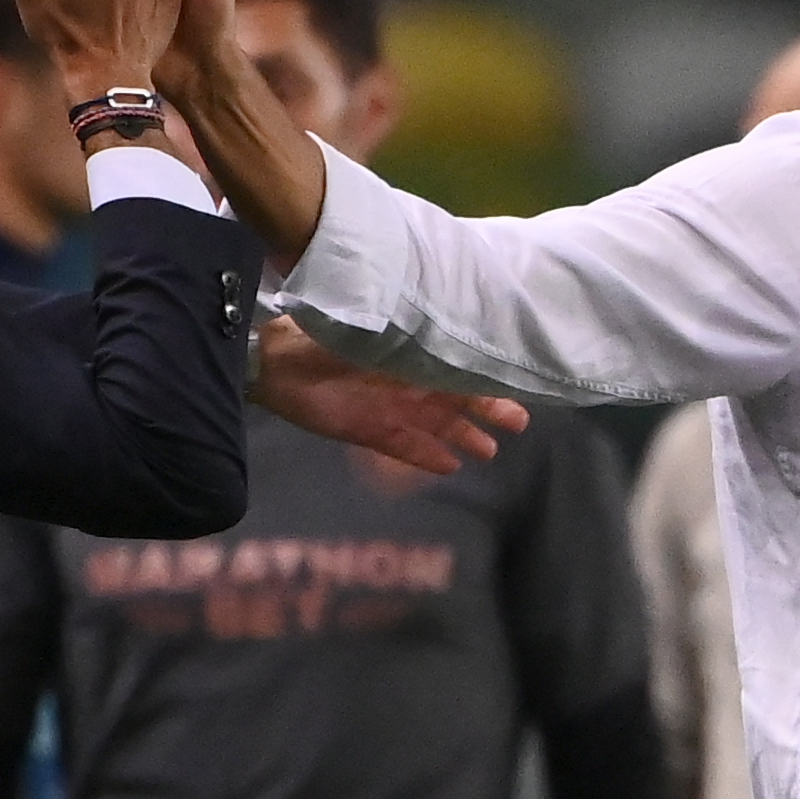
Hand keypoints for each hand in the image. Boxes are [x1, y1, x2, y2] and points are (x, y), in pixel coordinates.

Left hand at [255, 320, 526, 477]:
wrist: (281, 361)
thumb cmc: (332, 334)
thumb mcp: (380, 331)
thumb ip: (416, 339)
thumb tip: (456, 336)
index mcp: (414, 353)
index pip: (460, 367)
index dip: (488, 378)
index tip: (518, 385)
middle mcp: (409, 381)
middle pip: (457, 400)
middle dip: (488, 412)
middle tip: (518, 425)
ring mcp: (393, 408)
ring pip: (438, 427)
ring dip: (463, 438)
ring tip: (489, 452)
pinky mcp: (373, 432)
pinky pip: (407, 448)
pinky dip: (427, 458)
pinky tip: (451, 467)